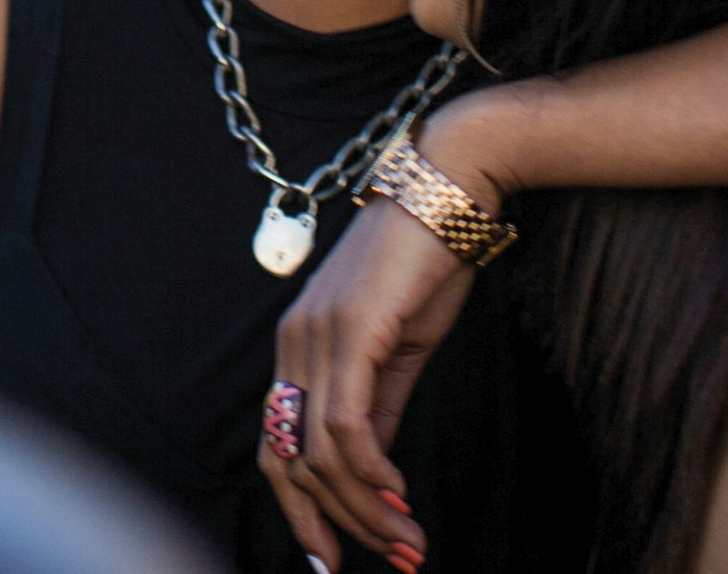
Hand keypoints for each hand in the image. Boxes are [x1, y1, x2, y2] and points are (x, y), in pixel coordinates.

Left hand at [261, 113, 511, 567]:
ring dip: (365, 512)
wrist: (450, 190)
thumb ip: (377, 408)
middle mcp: (294, 342)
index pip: (278, 446)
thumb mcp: (396, 351)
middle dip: (333, 526)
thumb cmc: (424, 265)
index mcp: (297, 346)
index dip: (300, 510)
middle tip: (389, 562)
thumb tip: (369, 473)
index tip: (334, 558)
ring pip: (320, 453)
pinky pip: (346, 422)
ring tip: (410, 545)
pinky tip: (400, 498)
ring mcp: (317, 333)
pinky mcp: (352, 329)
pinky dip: (371, 474)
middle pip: (289, 460)